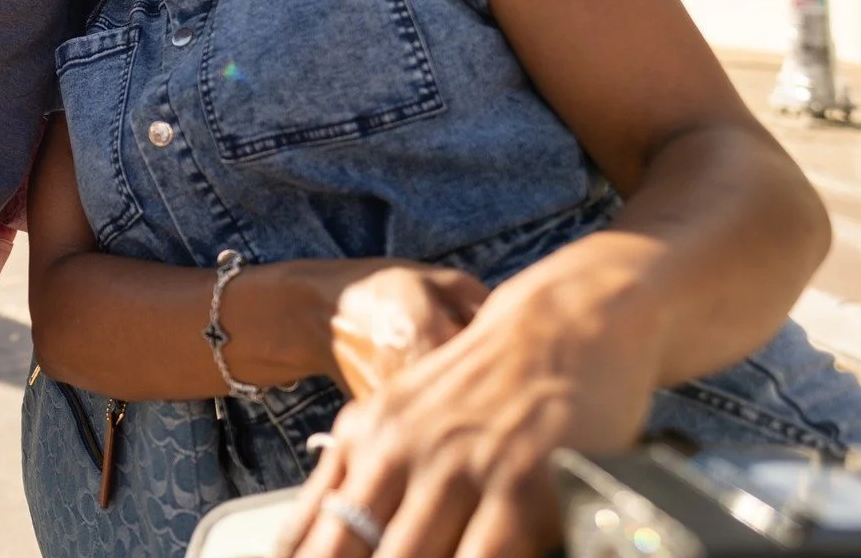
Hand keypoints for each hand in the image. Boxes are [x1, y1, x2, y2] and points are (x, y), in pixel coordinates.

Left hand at [280, 268, 661, 557]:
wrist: (559, 324)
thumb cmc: (477, 382)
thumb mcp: (395, 412)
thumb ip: (351, 473)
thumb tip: (301, 540)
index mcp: (364, 440)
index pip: (316, 531)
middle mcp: (403, 453)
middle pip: (360, 552)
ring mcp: (463, 470)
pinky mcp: (523, 484)